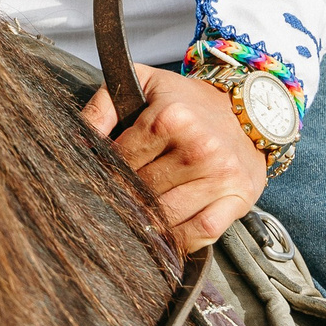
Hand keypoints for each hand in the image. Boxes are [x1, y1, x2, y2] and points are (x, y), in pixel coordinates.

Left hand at [80, 65, 267, 251]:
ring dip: (147, 223)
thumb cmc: (188, 101)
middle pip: (142, 191)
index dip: (105, 172)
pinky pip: (202, 231)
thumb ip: (103, 105)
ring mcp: (220, 176)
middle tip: (114, 203)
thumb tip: (78, 140)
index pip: (121, 161)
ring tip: (135, 222)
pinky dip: (181, 241)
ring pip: (167, 216)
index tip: (100, 178)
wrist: (247, 109)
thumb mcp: (144, 84)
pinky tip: (166, 238)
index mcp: (170, 118)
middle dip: (124, 198)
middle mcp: (198, 148)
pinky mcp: (238, 197)